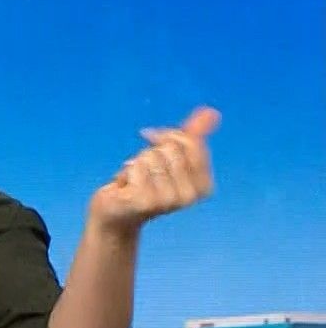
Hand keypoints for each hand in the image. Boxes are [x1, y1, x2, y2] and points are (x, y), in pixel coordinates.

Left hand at [87, 106, 218, 236]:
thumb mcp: (170, 157)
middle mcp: (189, 197)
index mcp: (203, 187)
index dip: (168, 137)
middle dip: (150, 152)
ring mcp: (167, 201)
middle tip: (143, 171)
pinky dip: (125, 172)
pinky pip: (135, 167)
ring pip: (151, 157)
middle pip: (170, 148)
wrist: (115, 214)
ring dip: (136, 164)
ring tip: (134, 181)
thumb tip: (211, 113)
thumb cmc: (144, 184)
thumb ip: (191, 135)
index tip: (154, 144)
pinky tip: (124, 187)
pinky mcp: (144, 202)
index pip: (190, 142)